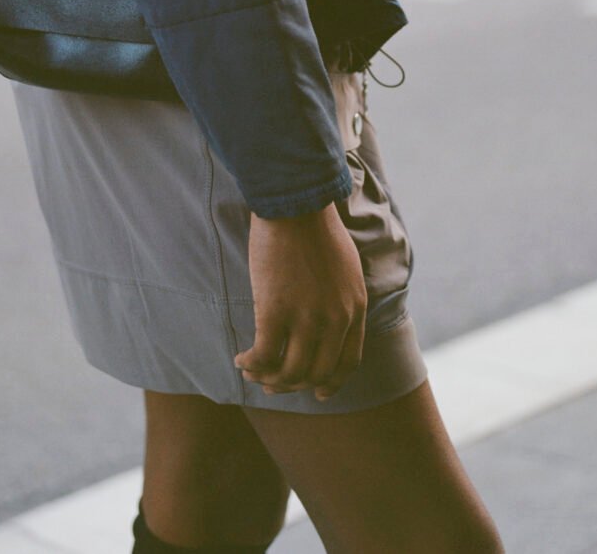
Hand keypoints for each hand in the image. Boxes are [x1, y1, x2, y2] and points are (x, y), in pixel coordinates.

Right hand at [233, 200, 366, 401]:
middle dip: (293, 385)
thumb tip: (328, 324)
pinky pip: (263, 356)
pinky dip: (251, 364)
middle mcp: (335, 320)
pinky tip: (241, 359)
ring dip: (267, 378)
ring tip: (252, 370)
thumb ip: (343, 300)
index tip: (316, 392)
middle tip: (272, 384)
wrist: (295, 204)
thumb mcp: (347, 269)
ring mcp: (306, 318)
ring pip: (288, 372)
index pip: (347, 363)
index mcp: (355, 309)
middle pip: (315, 373)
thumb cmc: (316, 229)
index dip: (330, 383)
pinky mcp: (275, 311)